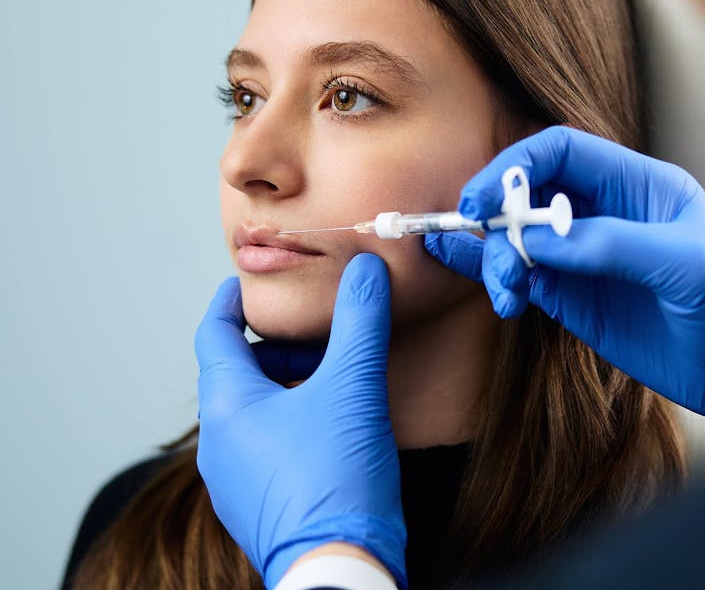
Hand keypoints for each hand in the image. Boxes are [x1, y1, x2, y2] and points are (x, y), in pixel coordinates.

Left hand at [194, 254, 405, 588]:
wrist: (339, 571)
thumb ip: (360, 320)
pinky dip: (288, 419)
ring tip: (330, 378)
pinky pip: (262, 444)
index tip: (243, 284)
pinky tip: (328, 425)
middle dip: (273, 346)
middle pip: (235, 372)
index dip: (229, 303)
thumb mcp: (354, 387)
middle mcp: (219, 442)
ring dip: (284, 384)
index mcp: (227, 406)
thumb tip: (365, 269)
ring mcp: (234, 479)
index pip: (213, 335)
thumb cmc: (337, 480)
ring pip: (251, 410)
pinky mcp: (257, 504)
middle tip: (315, 335)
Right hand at [425, 126, 704, 433]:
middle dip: (498, 215)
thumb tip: (541, 239)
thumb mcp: (690, 266)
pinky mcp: (577, 301)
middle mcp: (605, 216)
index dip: (516, 165)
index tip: (484, 197)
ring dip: (499, 260)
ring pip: (520, 241)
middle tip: (483, 243)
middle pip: (529, 196)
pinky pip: (527, 280)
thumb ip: (614, 245)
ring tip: (506, 294)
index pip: (562, 152)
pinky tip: (497, 296)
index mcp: (637, 186)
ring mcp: (587, 260)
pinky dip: (502, 283)